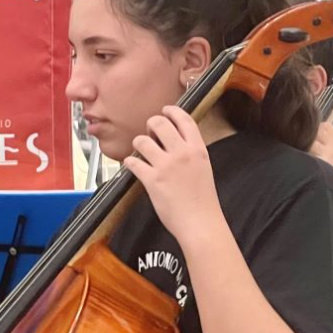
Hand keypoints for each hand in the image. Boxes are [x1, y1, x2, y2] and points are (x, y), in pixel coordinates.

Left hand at [123, 107, 225, 248]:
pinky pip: (133, 162)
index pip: (184, 120)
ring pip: (142, 140)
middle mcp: (182, 153)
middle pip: (160, 123)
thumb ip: (191, 153)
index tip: (165, 110)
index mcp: (198, 150)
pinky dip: (129, 162)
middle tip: (150, 133)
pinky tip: (131, 165)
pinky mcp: (152, 180)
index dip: (172, 111)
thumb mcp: (203, 168)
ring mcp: (166, 166)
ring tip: (140, 151)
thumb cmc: (203, 201)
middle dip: (151, 125)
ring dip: (138, 143)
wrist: (200, 222)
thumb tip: (174, 143)